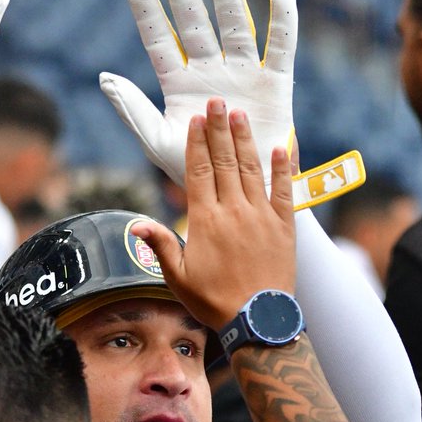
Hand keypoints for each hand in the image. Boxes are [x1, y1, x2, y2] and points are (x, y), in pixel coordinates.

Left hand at [100, 0, 295, 188]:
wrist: (241, 196)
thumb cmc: (197, 172)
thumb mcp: (158, 142)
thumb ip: (133, 110)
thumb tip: (103, 78)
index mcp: (180, 85)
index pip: (161, 44)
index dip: (149, 17)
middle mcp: (211, 72)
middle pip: (197, 27)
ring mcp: (243, 75)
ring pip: (236, 28)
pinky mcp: (275, 84)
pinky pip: (281, 48)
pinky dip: (284, 21)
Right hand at [133, 97, 294, 331]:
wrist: (257, 320)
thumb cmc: (213, 301)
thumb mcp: (178, 277)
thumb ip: (160, 245)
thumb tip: (137, 223)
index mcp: (205, 221)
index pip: (199, 171)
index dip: (197, 142)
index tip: (196, 119)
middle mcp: (233, 211)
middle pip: (224, 161)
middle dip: (219, 129)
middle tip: (217, 101)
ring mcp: (261, 216)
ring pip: (251, 169)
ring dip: (245, 140)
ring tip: (240, 115)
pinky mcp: (284, 226)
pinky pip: (285, 190)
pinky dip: (283, 168)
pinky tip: (280, 147)